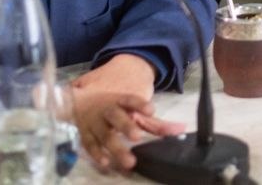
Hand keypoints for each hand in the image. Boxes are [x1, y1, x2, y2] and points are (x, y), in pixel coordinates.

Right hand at [71, 54, 172, 171]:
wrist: (80, 103)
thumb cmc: (115, 108)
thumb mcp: (134, 112)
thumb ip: (156, 123)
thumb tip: (182, 130)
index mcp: (120, 101)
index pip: (130, 99)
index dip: (139, 104)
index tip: (151, 110)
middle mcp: (107, 110)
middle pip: (116, 117)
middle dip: (126, 126)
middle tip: (137, 136)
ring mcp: (94, 123)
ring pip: (104, 135)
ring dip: (116, 147)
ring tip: (129, 161)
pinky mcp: (85, 135)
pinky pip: (90, 145)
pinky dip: (97, 154)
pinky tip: (106, 163)